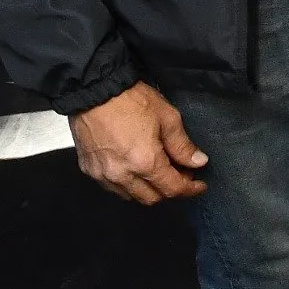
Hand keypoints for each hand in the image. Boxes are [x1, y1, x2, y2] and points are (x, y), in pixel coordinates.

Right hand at [70, 81, 208, 204]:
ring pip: (131, 196)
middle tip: (181, 173)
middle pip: (152, 198)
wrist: (94, 91)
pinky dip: (128, 184)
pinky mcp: (89, 170)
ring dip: (148, 189)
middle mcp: (122, 175)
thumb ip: (182, 145)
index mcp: (145, 162)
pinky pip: (112, 187)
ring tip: (159, 170)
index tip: (199, 185)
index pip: (172, 189)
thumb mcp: (167, 117)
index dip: (190, 189)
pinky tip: (135, 169)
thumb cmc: (130, 100)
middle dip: (170, 189)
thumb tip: (197, 161)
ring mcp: (103, 175)